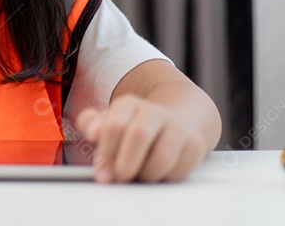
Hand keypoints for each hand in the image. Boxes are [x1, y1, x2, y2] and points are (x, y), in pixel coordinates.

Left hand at [76, 94, 208, 182]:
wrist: (175, 124)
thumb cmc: (133, 128)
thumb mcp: (109, 122)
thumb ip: (91, 124)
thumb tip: (90, 131)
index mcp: (129, 104)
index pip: (114, 125)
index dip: (106, 152)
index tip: (101, 172)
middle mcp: (154, 112)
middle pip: (139, 135)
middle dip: (125, 163)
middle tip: (119, 178)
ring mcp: (177, 127)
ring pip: (161, 158)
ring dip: (145, 174)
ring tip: (138, 175)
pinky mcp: (195, 145)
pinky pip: (178, 170)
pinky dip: (164, 179)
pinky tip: (157, 174)